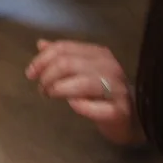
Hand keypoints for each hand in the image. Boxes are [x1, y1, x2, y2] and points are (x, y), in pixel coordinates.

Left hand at [27, 41, 143, 145]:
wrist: (132, 117)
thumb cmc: (102, 93)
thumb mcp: (82, 71)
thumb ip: (63, 57)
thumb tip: (41, 44)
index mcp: (99, 53)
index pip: (64, 48)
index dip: (42, 60)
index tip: (30, 74)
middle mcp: (110, 67)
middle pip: (69, 64)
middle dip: (48, 76)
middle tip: (42, 89)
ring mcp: (117, 89)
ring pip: (82, 83)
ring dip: (59, 90)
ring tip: (50, 95)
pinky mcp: (119, 111)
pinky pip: (94, 107)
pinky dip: (80, 106)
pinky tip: (73, 105)